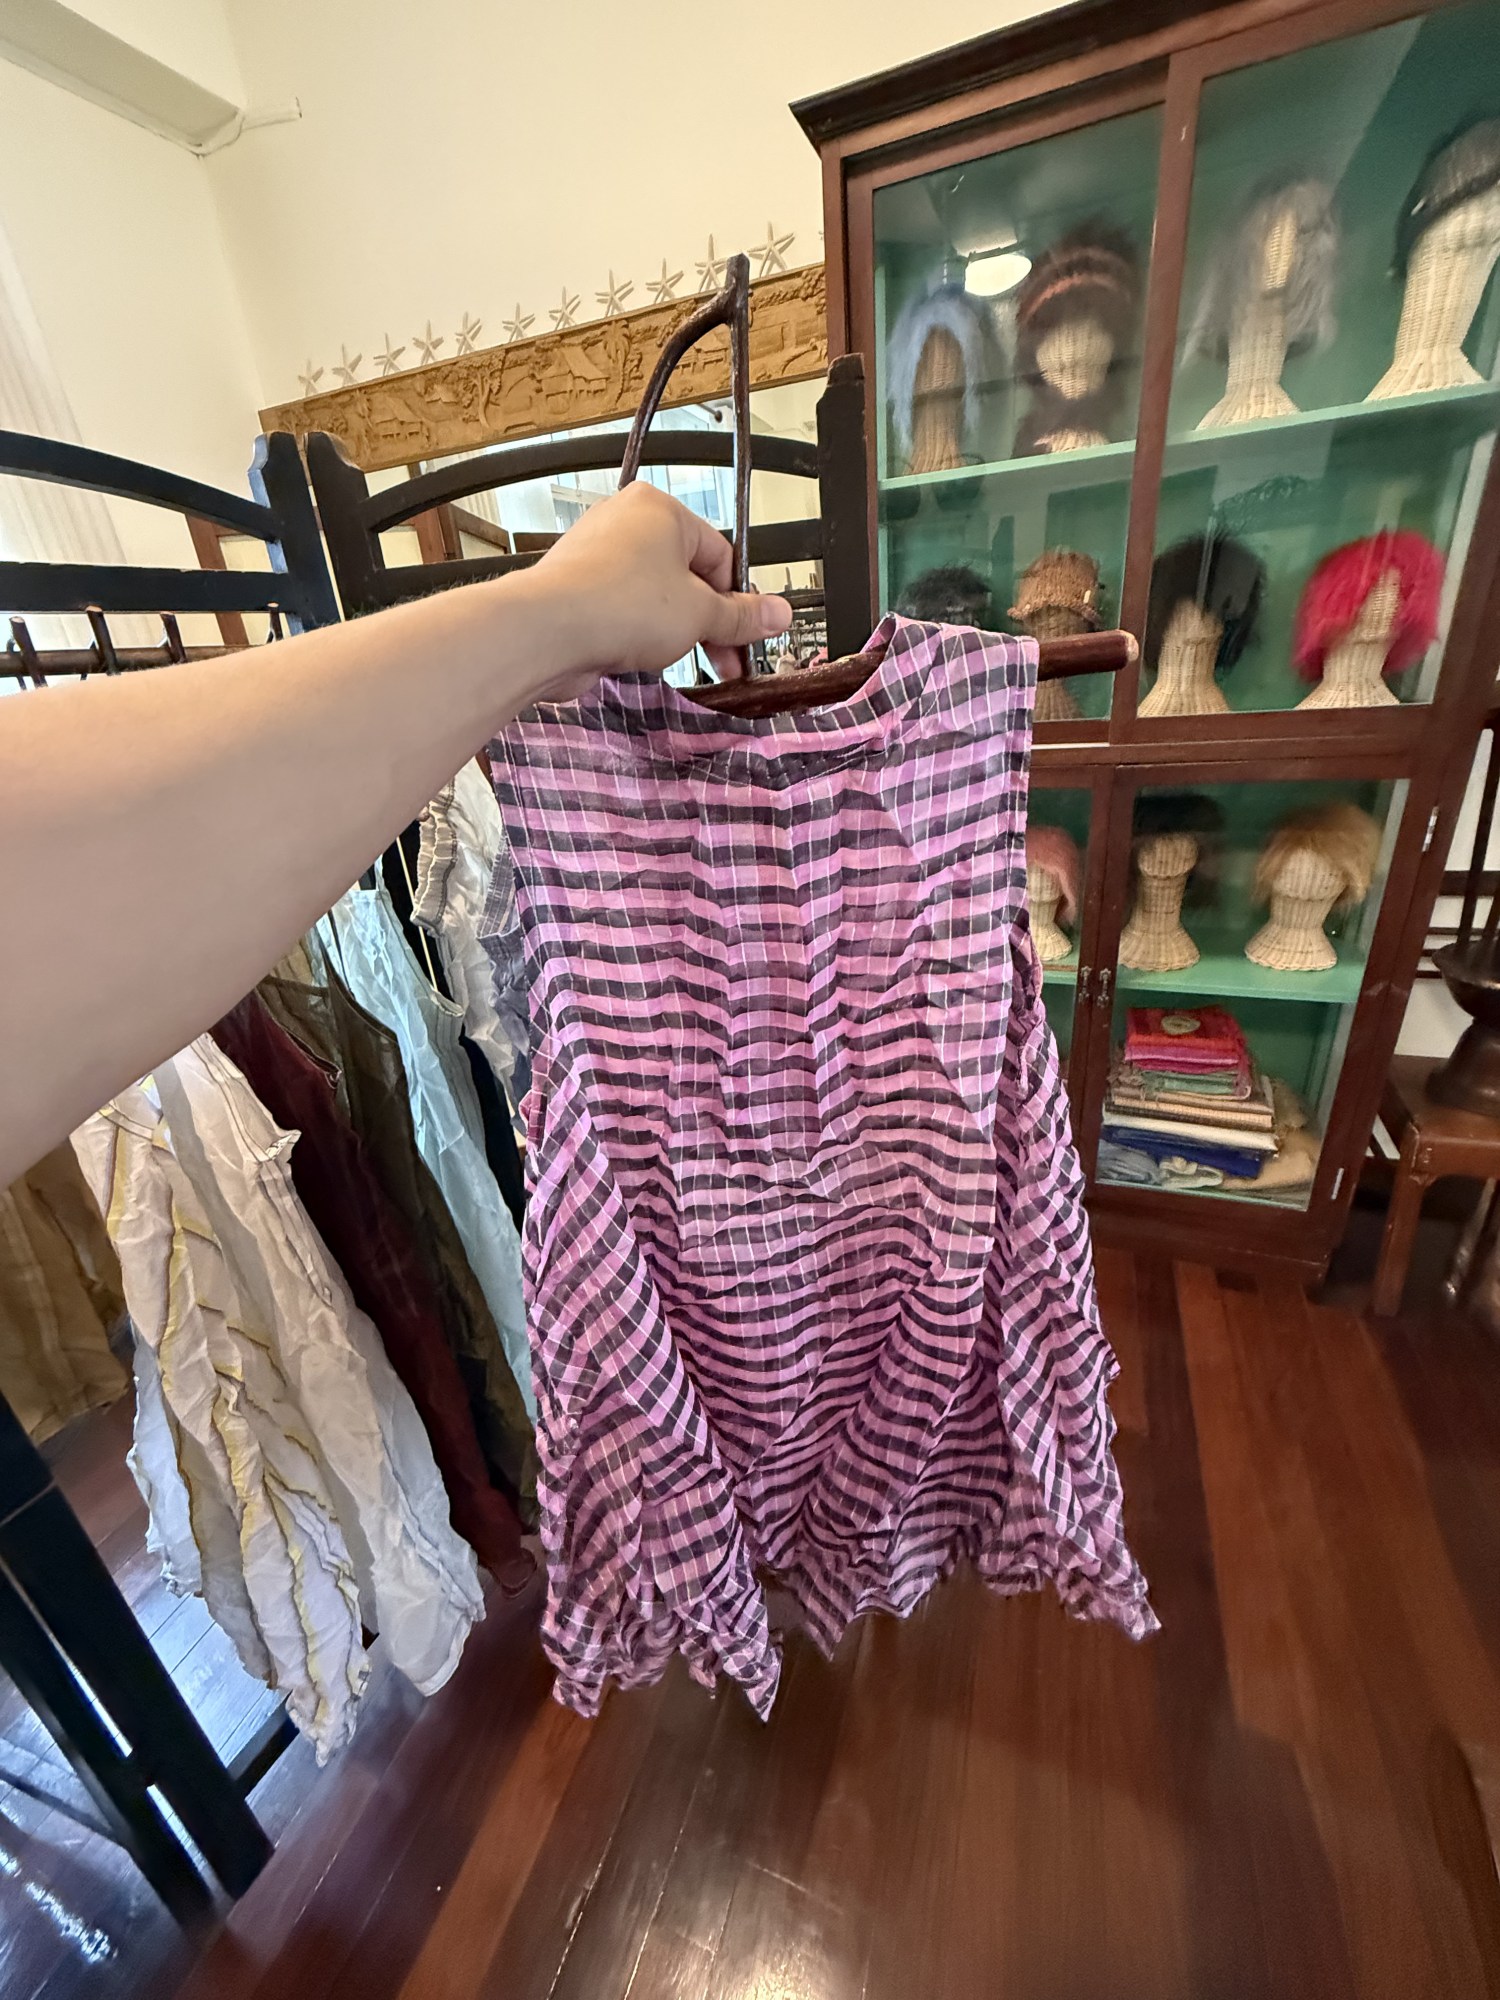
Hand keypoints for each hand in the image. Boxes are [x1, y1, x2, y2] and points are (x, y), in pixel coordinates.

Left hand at [524, 482, 791, 699]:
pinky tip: (637, 655)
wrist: (549, 631)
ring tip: (671, 655)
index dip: (736, 601)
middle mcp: (626, 522)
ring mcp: (597, 554)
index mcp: (661, 510)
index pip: (719, 555)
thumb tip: (776, 614)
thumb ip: (741, 617)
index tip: (746, 635)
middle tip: (722, 658)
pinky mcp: (577, 588)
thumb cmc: (618, 604)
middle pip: (686, 576)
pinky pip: (621, 609)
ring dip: (671, 631)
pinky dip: (636, 633)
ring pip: (653, 596)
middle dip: (705, 622)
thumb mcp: (700, 615)